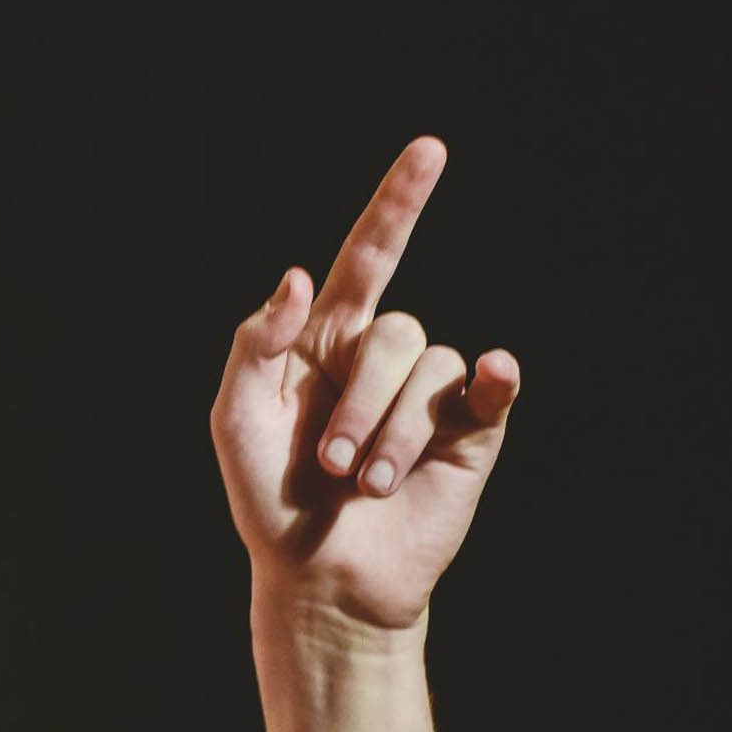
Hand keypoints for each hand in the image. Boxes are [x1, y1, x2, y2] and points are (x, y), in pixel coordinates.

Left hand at [209, 137, 519, 630]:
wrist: (320, 580)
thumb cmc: (269, 500)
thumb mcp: (235, 418)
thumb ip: (256, 341)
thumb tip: (302, 276)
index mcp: (325, 340)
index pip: (368, 256)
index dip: (399, 203)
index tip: (431, 150)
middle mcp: (381, 359)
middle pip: (394, 332)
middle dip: (362, 403)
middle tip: (334, 466)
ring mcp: (429, 395)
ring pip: (432, 369)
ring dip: (396, 431)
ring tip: (370, 485)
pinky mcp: (469, 435)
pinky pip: (491, 387)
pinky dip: (496, 379)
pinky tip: (494, 379)